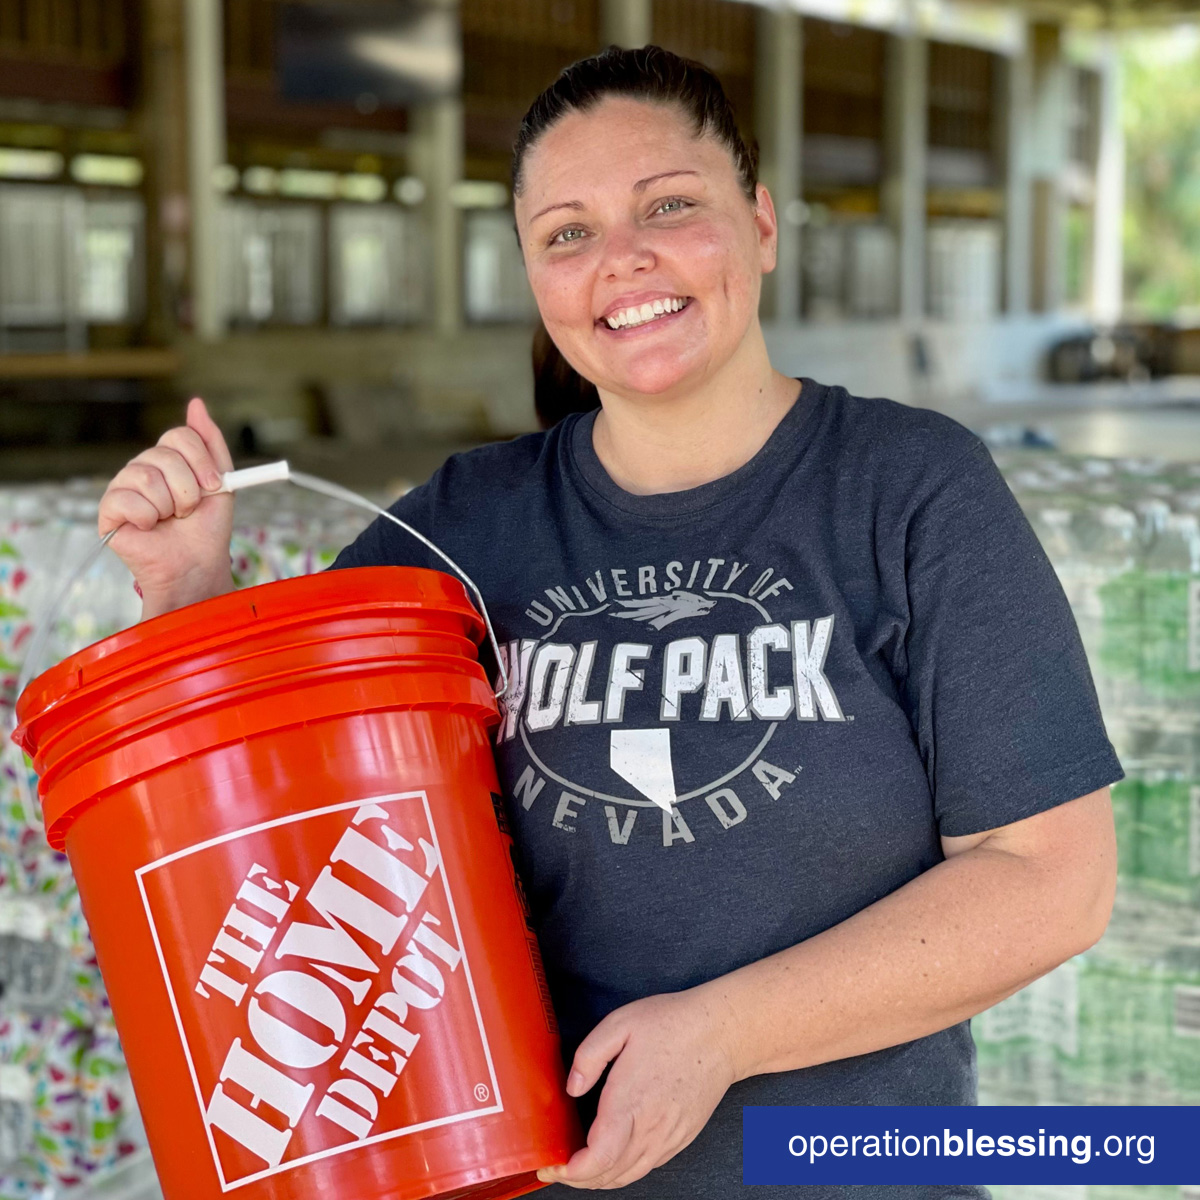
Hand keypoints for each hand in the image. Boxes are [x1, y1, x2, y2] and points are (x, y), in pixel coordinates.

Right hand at [98, 397, 235, 615]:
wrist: (196, 566)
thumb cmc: (207, 529)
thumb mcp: (221, 483)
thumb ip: (211, 443)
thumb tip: (196, 403)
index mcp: (169, 460)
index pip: (179, 435)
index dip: (201, 460)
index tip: (214, 486)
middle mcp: (143, 468)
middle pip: (165, 455)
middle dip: (188, 489)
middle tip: (189, 511)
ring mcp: (123, 487)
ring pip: (147, 476)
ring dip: (170, 506)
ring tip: (170, 521)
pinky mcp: (109, 510)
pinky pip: (127, 499)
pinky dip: (147, 518)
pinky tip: (149, 529)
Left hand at [537, 988, 737, 1189]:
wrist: (721, 1033)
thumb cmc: (672, 1024)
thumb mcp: (620, 1024)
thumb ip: (589, 1056)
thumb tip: (572, 1088)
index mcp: (630, 1103)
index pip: (598, 1159)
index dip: (570, 1172)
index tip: (551, 1166)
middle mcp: (650, 1128)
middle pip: (609, 1176)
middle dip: (577, 1179)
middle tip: (555, 1167)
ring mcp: (668, 1137)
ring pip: (628, 1176)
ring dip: (599, 1179)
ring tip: (577, 1167)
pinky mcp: (681, 1137)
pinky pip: (647, 1166)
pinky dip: (623, 1171)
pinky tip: (611, 1156)